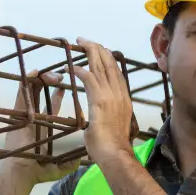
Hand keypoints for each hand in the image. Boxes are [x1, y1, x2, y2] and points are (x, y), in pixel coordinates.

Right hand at [0, 69, 80, 185]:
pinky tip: (36, 72)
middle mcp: (33, 118)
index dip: (57, 95)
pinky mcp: (17, 114)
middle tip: (62, 77)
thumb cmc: (38, 172)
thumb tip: (83, 157)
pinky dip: (27, 80)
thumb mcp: (60, 167)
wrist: (22, 175)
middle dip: (51, 82)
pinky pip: (21, 92)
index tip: (66, 86)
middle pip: (40, 93)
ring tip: (54, 76)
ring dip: (43, 78)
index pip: (51, 106)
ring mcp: (25, 115)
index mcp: (43, 127)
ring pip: (32, 89)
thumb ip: (71, 162)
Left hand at [72, 37, 137, 164]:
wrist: (114, 154)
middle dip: (98, 49)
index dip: (108, 59)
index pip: (117, 73)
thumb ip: (106, 117)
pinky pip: (89, 79)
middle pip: (110, 64)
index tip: (100, 51)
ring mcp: (111, 96)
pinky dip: (80, 71)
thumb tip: (99, 120)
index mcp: (124, 99)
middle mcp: (120, 94)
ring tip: (80, 43)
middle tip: (86, 40)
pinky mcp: (99, 101)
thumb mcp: (111, 126)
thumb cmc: (111, 146)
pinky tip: (72, 67)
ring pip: (101, 67)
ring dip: (89, 53)